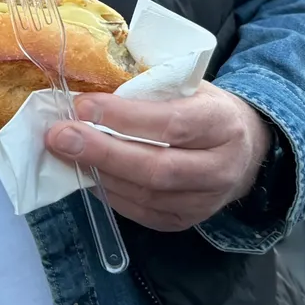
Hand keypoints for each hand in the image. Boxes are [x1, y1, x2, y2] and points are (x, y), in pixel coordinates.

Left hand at [45, 82, 271, 232]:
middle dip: (102, 152)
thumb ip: (147, 87)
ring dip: (99, 173)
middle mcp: (221, 167)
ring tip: (63, 152)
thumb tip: (87, 82)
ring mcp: (205, 201)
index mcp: (222, 122)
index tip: (82, 106)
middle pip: (157, 168)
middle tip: (59, 136)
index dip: (124, 118)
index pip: (172, 124)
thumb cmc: (201, 107)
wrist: (244, 149)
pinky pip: (142, 213)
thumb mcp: (186, 85)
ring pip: (146, 195)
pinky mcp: (186, 221)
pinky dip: (109, 192)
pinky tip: (84, 172)